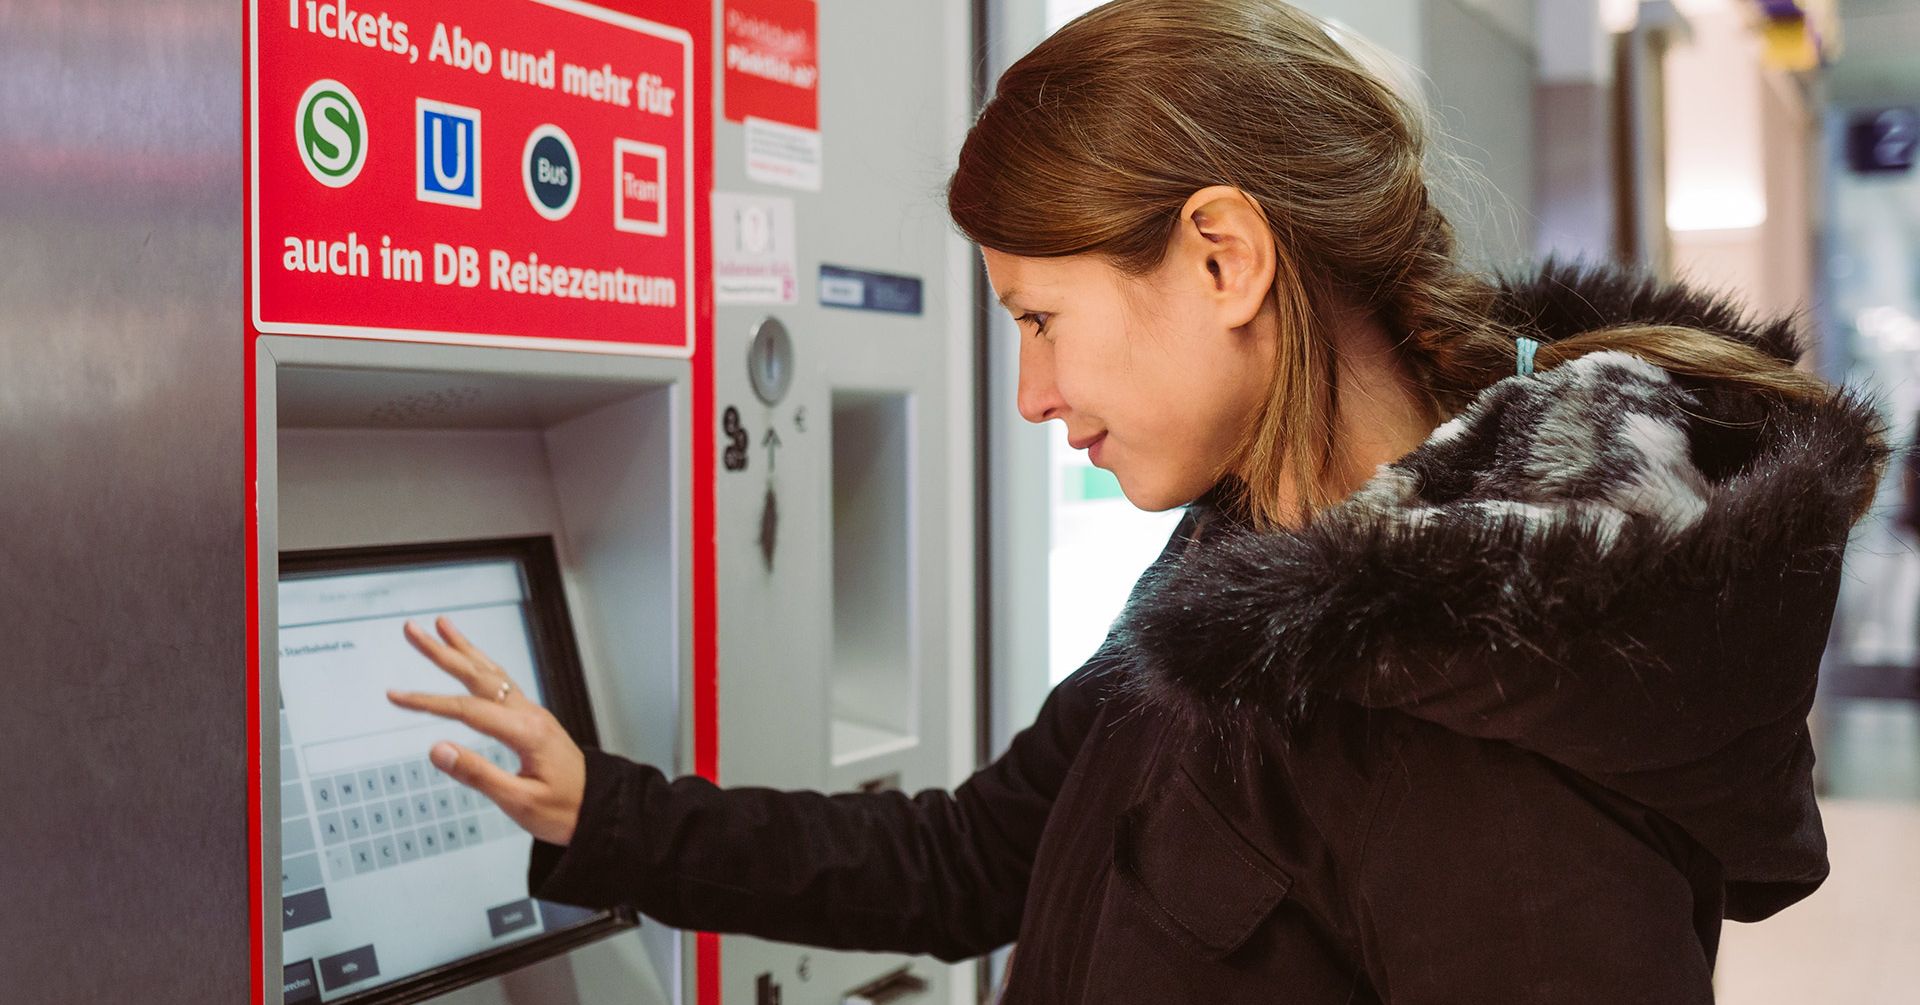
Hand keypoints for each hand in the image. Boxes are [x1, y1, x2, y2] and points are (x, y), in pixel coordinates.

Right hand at [386, 616, 584, 845]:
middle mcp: (530, 715)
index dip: (429, 702)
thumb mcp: (518, 801)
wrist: (598, 808)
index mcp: (526, 733)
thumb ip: (477, 774)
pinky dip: (482, 665)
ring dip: (464, 649)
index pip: (468, 711)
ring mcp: (533, 713)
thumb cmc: (563, 810)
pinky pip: (503, 683)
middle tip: (413, 630)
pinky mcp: (532, 720)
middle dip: (443, 652)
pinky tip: (474, 659)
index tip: (396, 696)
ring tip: (442, 625)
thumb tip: (437, 749)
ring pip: (492, 674)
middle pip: (479, 676)